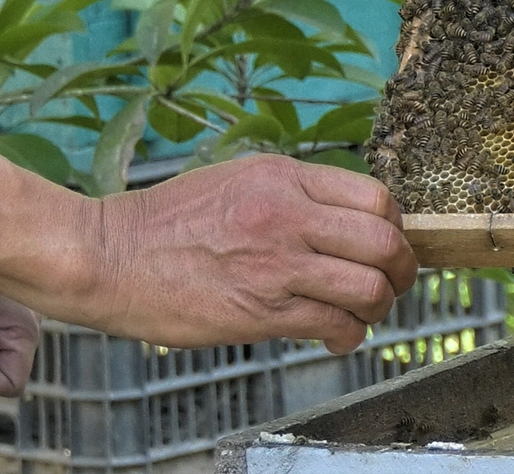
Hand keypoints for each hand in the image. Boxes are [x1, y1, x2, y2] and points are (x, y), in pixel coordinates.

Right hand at [86, 155, 416, 353]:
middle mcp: (287, 215)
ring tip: (364, 312)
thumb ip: (293, 192)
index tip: (387, 243)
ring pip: (369, 288)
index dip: (394, 226)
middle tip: (394, 281)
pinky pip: (333, 324)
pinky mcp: (261, 311)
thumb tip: (346, 217)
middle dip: (402, 268)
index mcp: (283, 177)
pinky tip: (337, 335)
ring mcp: (276, 265)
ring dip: (379, 306)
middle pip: (384, 242)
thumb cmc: (169, 220)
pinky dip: (348, 335)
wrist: (110, 255)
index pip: (375, 197)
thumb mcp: (238, 179)